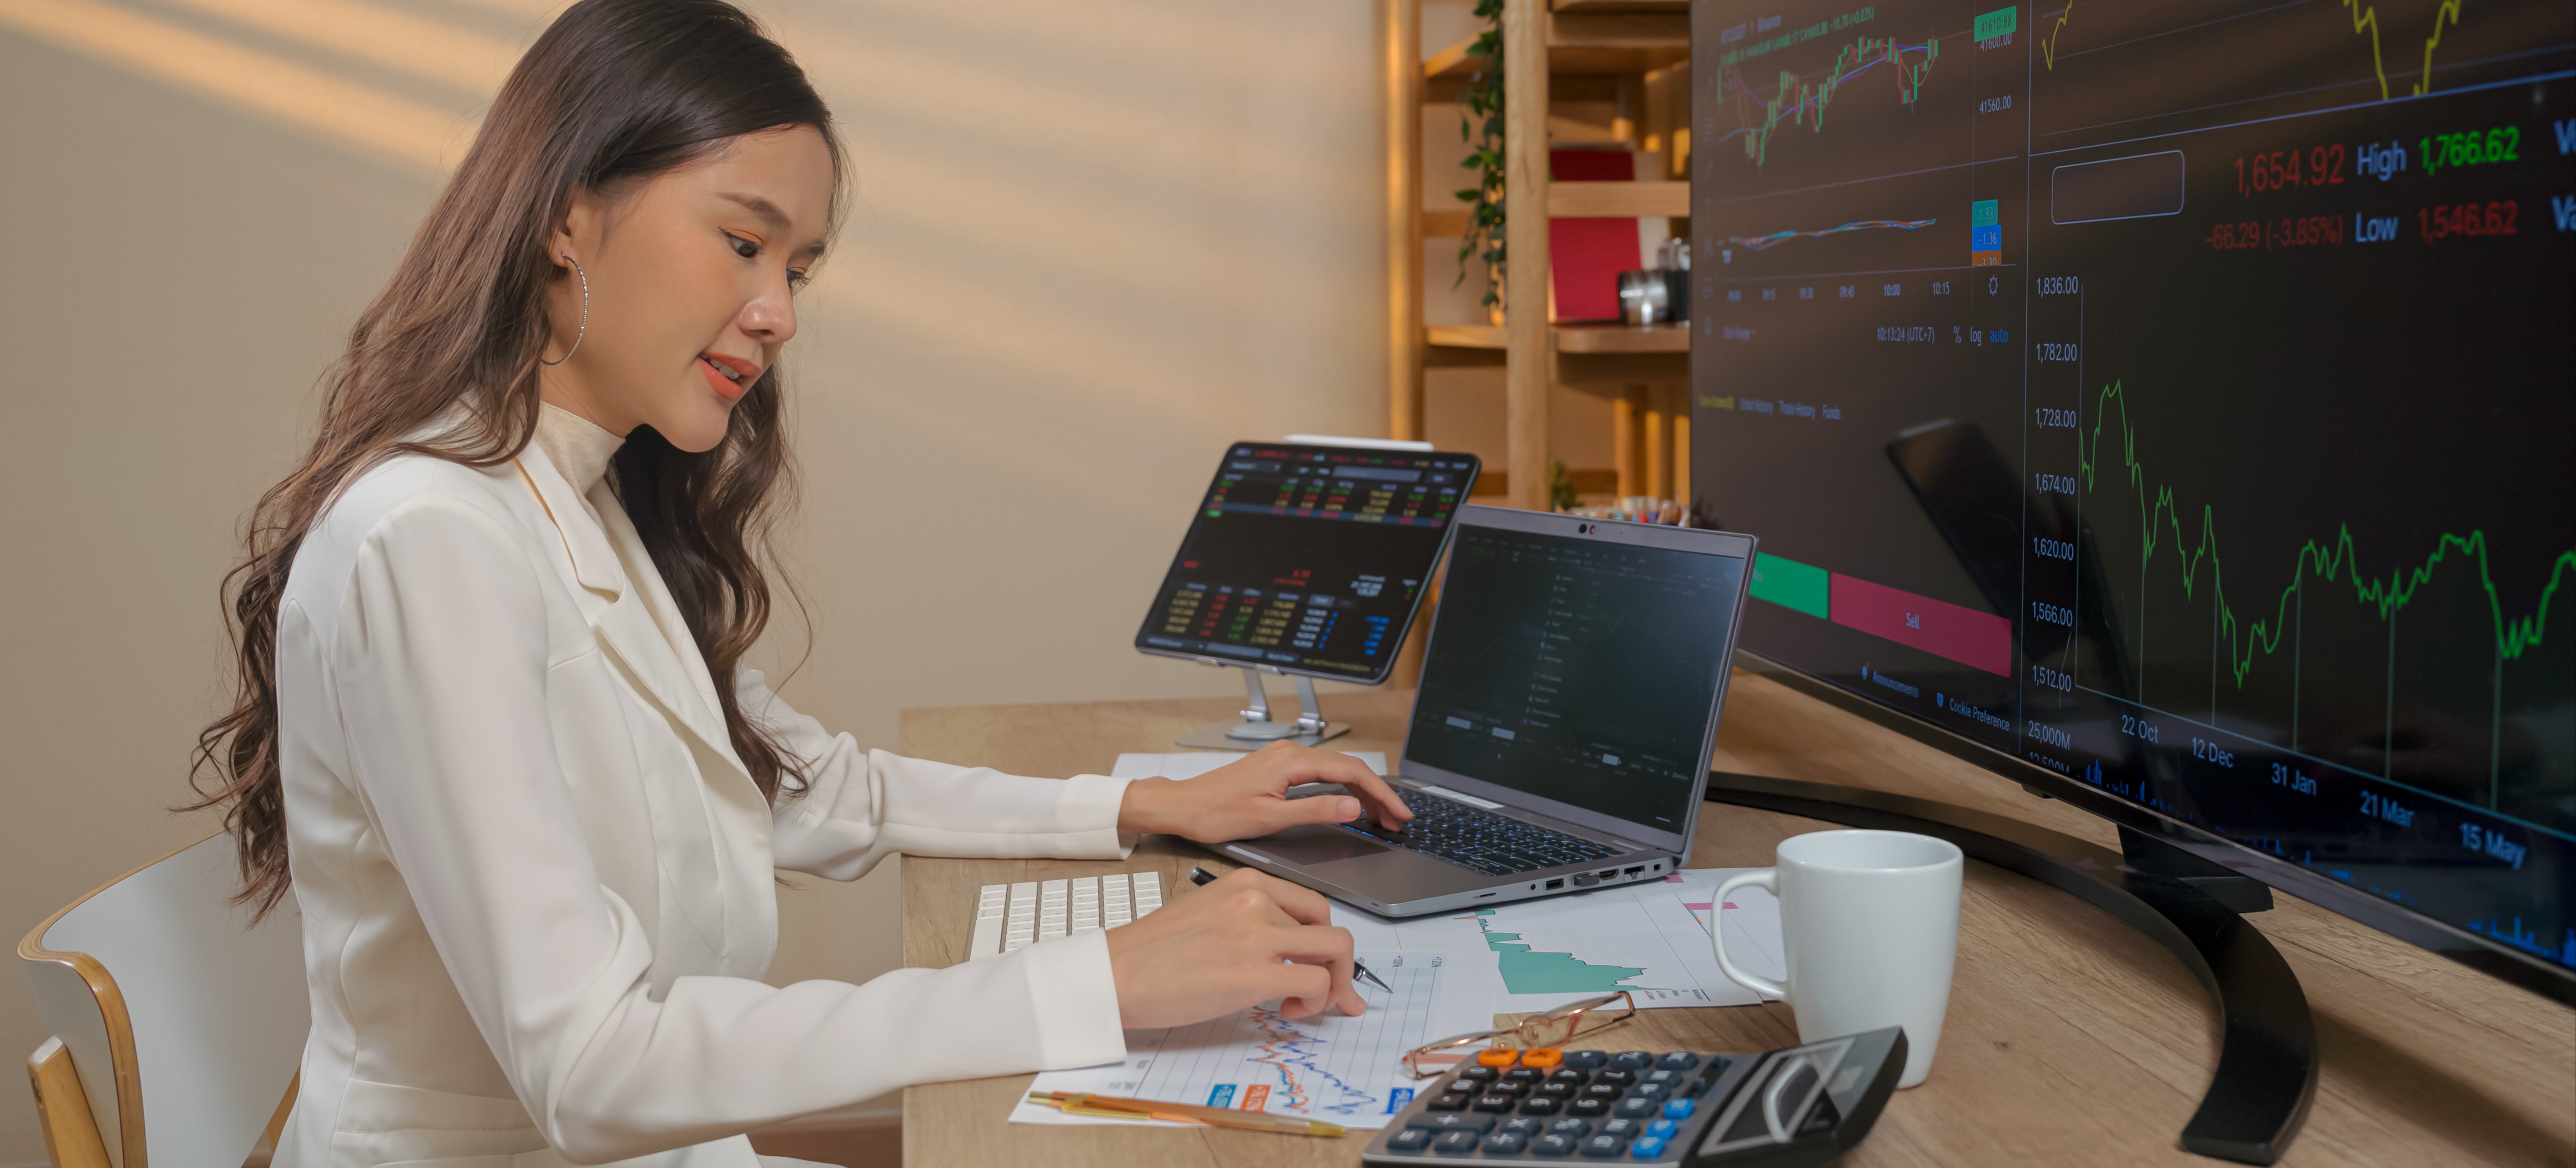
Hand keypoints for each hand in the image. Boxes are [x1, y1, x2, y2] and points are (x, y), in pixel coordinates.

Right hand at [1105, 867, 1363, 1027]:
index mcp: (1247, 883)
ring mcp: (1259, 934)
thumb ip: (1250, 922)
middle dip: (1340, 967)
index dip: (1323, 940)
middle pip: (1332, 930)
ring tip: (1303, 1004)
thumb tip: (1284, 951)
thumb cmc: (1154, 951)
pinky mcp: (1257, 972)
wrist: (1116, 972)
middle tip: (1327, 993)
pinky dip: (1316, 1002)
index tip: (1320, 964)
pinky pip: (1316, 982)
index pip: (1313, 905)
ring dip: (1334, 985)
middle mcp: (1258, 900)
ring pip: (1337, 952)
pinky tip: (1289, 1011)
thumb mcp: (1209, 913)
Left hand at [1116, 741, 1412, 842]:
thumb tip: (1351, 807)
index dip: (1380, 794)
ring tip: (1381, 817)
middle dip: (1377, 794)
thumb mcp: (1269, 818)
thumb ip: (1314, 811)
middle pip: (1348, 769)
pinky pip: (1321, 773)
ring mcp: (1284, 758)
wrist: (1182, 805)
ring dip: (1361, 792)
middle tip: (1397, 820)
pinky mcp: (1278, 768)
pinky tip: (1350, 804)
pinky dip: (1342, 788)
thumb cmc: (1216, 812)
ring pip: (1336, 770)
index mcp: (1291, 761)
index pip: (1350, 772)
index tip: (1399, 814)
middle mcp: (1290, 753)